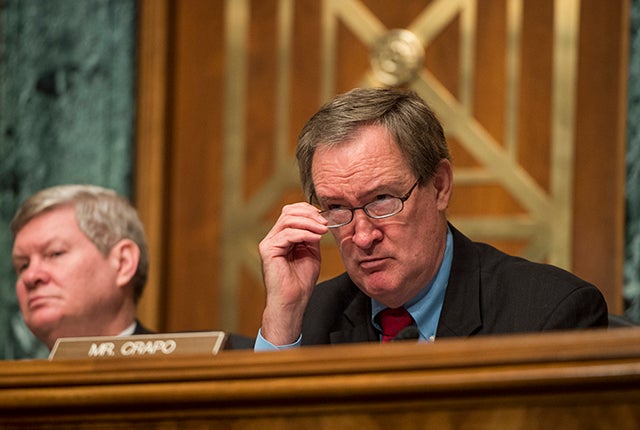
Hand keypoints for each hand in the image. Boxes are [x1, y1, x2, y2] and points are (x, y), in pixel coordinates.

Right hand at [258, 202, 327, 344]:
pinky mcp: (268, 250)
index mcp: (282, 237)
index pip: (291, 212)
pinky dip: (304, 233)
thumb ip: (312, 236)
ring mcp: (269, 243)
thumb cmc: (301, 281)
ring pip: (287, 220)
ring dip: (309, 222)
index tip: (325, 217)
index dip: (308, 211)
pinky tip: (316, 237)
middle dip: (309, 214)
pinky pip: (287, 234)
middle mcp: (273, 238)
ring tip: (323, 229)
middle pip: (288, 212)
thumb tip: (319, 221)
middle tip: (324, 222)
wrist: (293, 301)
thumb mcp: (311, 253)